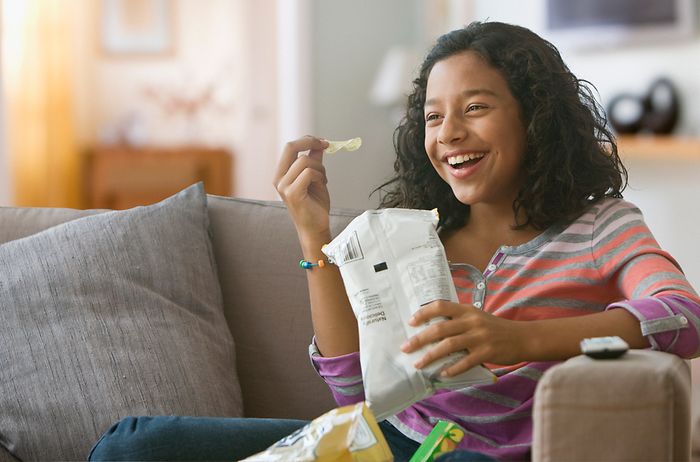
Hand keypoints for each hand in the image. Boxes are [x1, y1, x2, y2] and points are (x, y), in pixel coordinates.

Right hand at [273, 136, 330, 236]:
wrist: (315, 228)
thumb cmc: (314, 205)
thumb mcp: (316, 177)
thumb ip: (315, 160)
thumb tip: (319, 144)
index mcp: (282, 173)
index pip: (290, 147)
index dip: (307, 140)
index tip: (323, 141)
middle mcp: (279, 178)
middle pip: (290, 147)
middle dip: (310, 142)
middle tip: (326, 144)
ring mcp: (284, 186)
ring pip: (304, 161)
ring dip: (320, 168)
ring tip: (323, 180)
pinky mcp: (292, 193)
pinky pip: (309, 173)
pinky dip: (319, 176)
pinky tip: (322, 185)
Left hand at [400, 300, 527, 376]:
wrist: (523, 337)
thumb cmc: (495, 329)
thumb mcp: (477, 317)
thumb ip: (458, 320)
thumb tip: (432, 330)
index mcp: (467, 310)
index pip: (441, 306)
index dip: (423, 312)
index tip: (410, 322)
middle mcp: (471, 321)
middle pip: (440, 328)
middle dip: (419, 339)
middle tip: (405, 347)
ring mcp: (479, 337)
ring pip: (448, 345)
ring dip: (430, 356)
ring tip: (419, 364)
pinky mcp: (487, 352)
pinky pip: (465, 362)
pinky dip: (452, 368)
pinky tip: (442, 373)